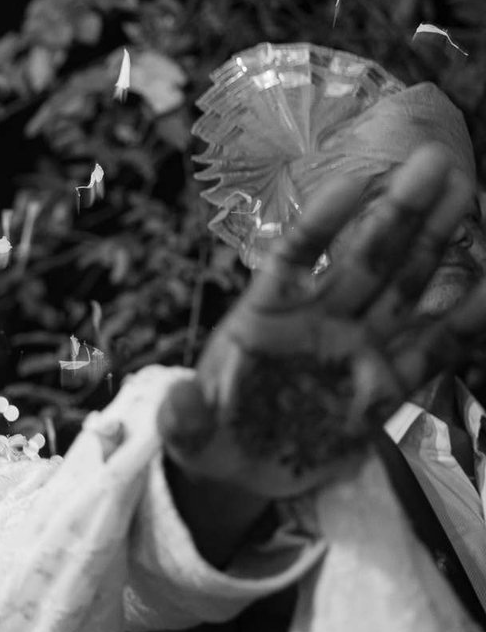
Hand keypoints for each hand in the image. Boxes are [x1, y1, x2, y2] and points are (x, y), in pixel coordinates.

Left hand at [160, 143, 485, 498]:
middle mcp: (316, 322)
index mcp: (263, 318)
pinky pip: (433, 349)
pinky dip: (465, 319)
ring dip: (434, 242)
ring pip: (403, 287)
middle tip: (435, 160)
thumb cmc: (210, 435)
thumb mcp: (188, 433)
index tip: (352, 181)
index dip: (320, 222)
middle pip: (365, 259)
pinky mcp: (386, 388)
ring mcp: (356, 350)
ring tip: (466, 191)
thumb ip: (184, 417)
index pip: (293, 258)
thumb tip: (175, 402)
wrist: (240, 471)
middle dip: (399, 212)